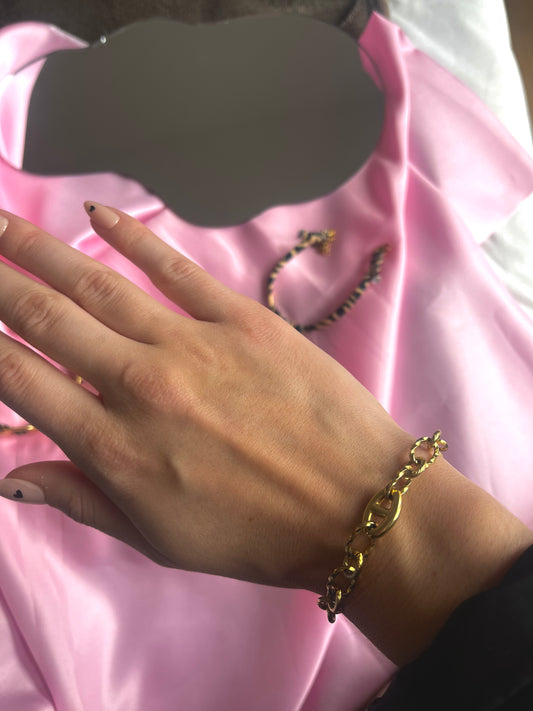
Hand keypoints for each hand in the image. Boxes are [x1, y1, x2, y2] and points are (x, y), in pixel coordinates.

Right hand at [0, 202, 411, 591]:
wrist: (355, 504)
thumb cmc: (255, 534)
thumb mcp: (158, 539)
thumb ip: (82, 500)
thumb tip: (11, 478)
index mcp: (114, 447)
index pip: (19, 378)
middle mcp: (140, 385)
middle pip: (45, 316)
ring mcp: (191, 343)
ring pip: (95, 282)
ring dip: (38, 246)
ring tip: (1, 222)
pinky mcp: (240, 318)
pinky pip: (173, 266)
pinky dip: (131, 236)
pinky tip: (96, 212)